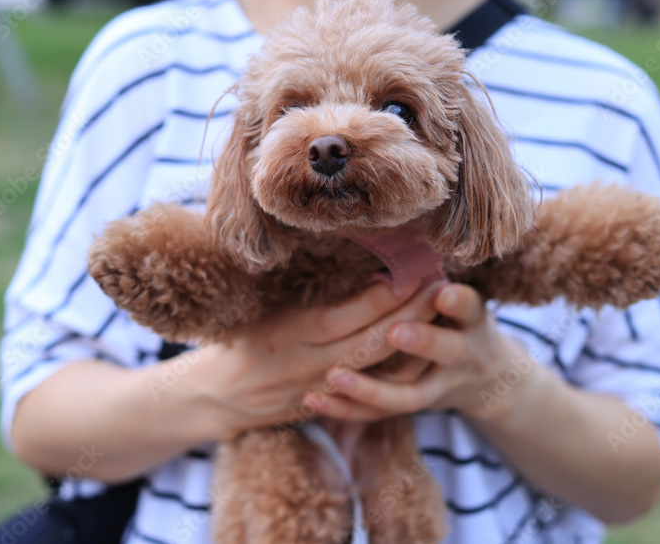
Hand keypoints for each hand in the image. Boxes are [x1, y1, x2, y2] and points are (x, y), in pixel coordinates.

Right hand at [186, 277, 427, 439]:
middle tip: (441, 285)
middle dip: (411, 315)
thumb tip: (346, 254)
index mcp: (294, 333)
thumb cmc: (242, 338)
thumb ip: (305, 292)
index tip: (414, 268)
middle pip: (373, 342)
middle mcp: (312, 364)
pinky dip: (399, 372)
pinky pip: (373, 392)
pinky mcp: (330, 406)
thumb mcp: (265, 307)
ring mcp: (324, 390)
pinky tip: (423, 352)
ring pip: (379, 370)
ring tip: (440, 314)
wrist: (218, 395)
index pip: (350, 314)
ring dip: (412, 342)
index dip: (385, 294)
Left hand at [303, 282, 528, 422]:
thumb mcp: (459, 298)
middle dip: (423, 342)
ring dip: (370, 388)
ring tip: (334, 375)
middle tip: (395, 332)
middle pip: (446, 352)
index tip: (441, 292)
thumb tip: (396, 237)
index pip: (470, 309)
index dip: (457, 303)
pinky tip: (313, 399)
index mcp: (472, 321)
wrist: (487, 380)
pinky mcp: (413, 408)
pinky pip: (379, 414)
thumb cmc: (459, 321)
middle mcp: (462, 356)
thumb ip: (432, 281)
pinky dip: (346, 409)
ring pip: (408, 395)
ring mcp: (440, 388)